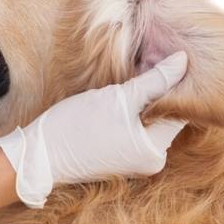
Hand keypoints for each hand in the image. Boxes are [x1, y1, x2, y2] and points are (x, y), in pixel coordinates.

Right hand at [0, 51, 189, 207]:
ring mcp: (134, 163)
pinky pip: (133, 132)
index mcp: (156, 151)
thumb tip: (185, 60)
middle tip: (137, 69)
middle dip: (153, 91)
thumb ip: (155, 80)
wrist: (38, 156)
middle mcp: (151, 162)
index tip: (154, 63)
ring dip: (138, 102)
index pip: (179, 109)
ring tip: (121, 86)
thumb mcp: (118, 98)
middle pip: (163, 116)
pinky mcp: (119, 159)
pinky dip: (127, 116)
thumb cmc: (76, 127)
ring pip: (146, 122)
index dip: (169, 83)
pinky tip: (110, 105)